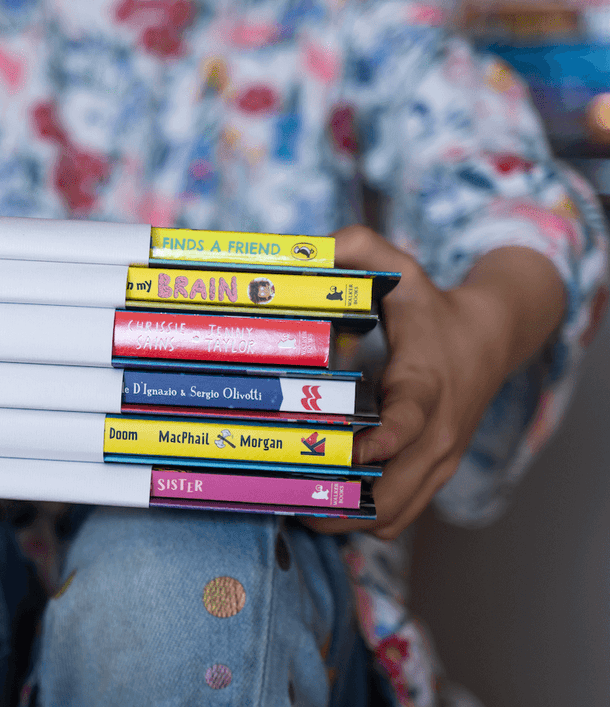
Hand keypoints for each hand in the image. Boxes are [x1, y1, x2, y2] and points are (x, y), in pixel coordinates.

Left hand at [304, 225, 564, 538]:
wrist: (490, 339)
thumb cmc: (432, 306)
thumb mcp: (401, 268)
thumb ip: (355, 247)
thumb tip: (304, 252)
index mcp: (426, 384)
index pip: (409, 424)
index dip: (379, 444)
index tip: (345, 453)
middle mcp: (437, 434)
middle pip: (393, 496)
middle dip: (335, 505)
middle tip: (280, 495)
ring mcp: (438, 461)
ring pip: (392, 517)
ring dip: (340, 520)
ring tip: (288, 504)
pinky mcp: (434, 476)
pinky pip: (398, 518)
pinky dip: (358, 521)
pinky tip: (318, 502)